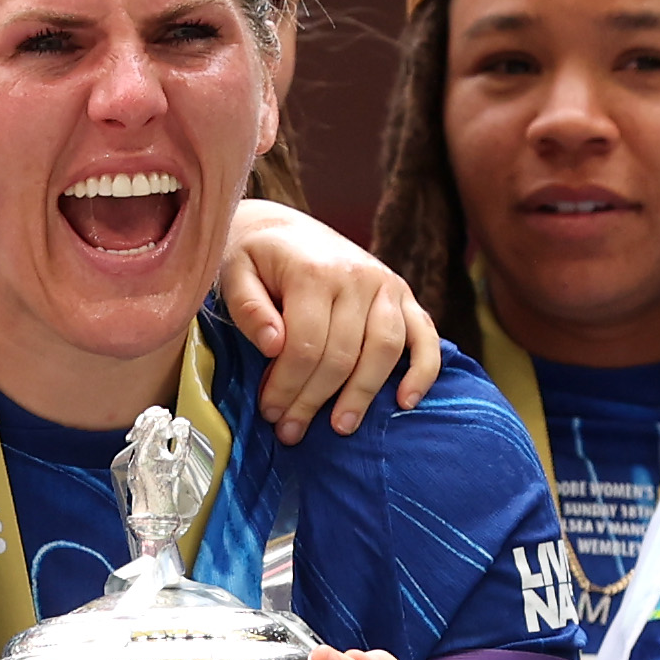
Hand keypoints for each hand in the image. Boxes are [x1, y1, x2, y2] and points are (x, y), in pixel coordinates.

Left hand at [217, 202, 439, 439]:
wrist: (284, 229)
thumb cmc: (256, 259)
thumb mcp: (235, 274)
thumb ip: (249, 308)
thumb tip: (275, 345)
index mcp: (314, 272)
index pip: (306, 346)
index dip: (287, 386)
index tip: (270, 412)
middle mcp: (357, 276)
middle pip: (342, 356)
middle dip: (314, 401)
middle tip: (291, 431)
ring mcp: (386, 285)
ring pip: (383, 352)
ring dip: (361, 396)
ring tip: (340, 427)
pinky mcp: (404, 295)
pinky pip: (424, 336)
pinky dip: (422, 371)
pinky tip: (405, 402)